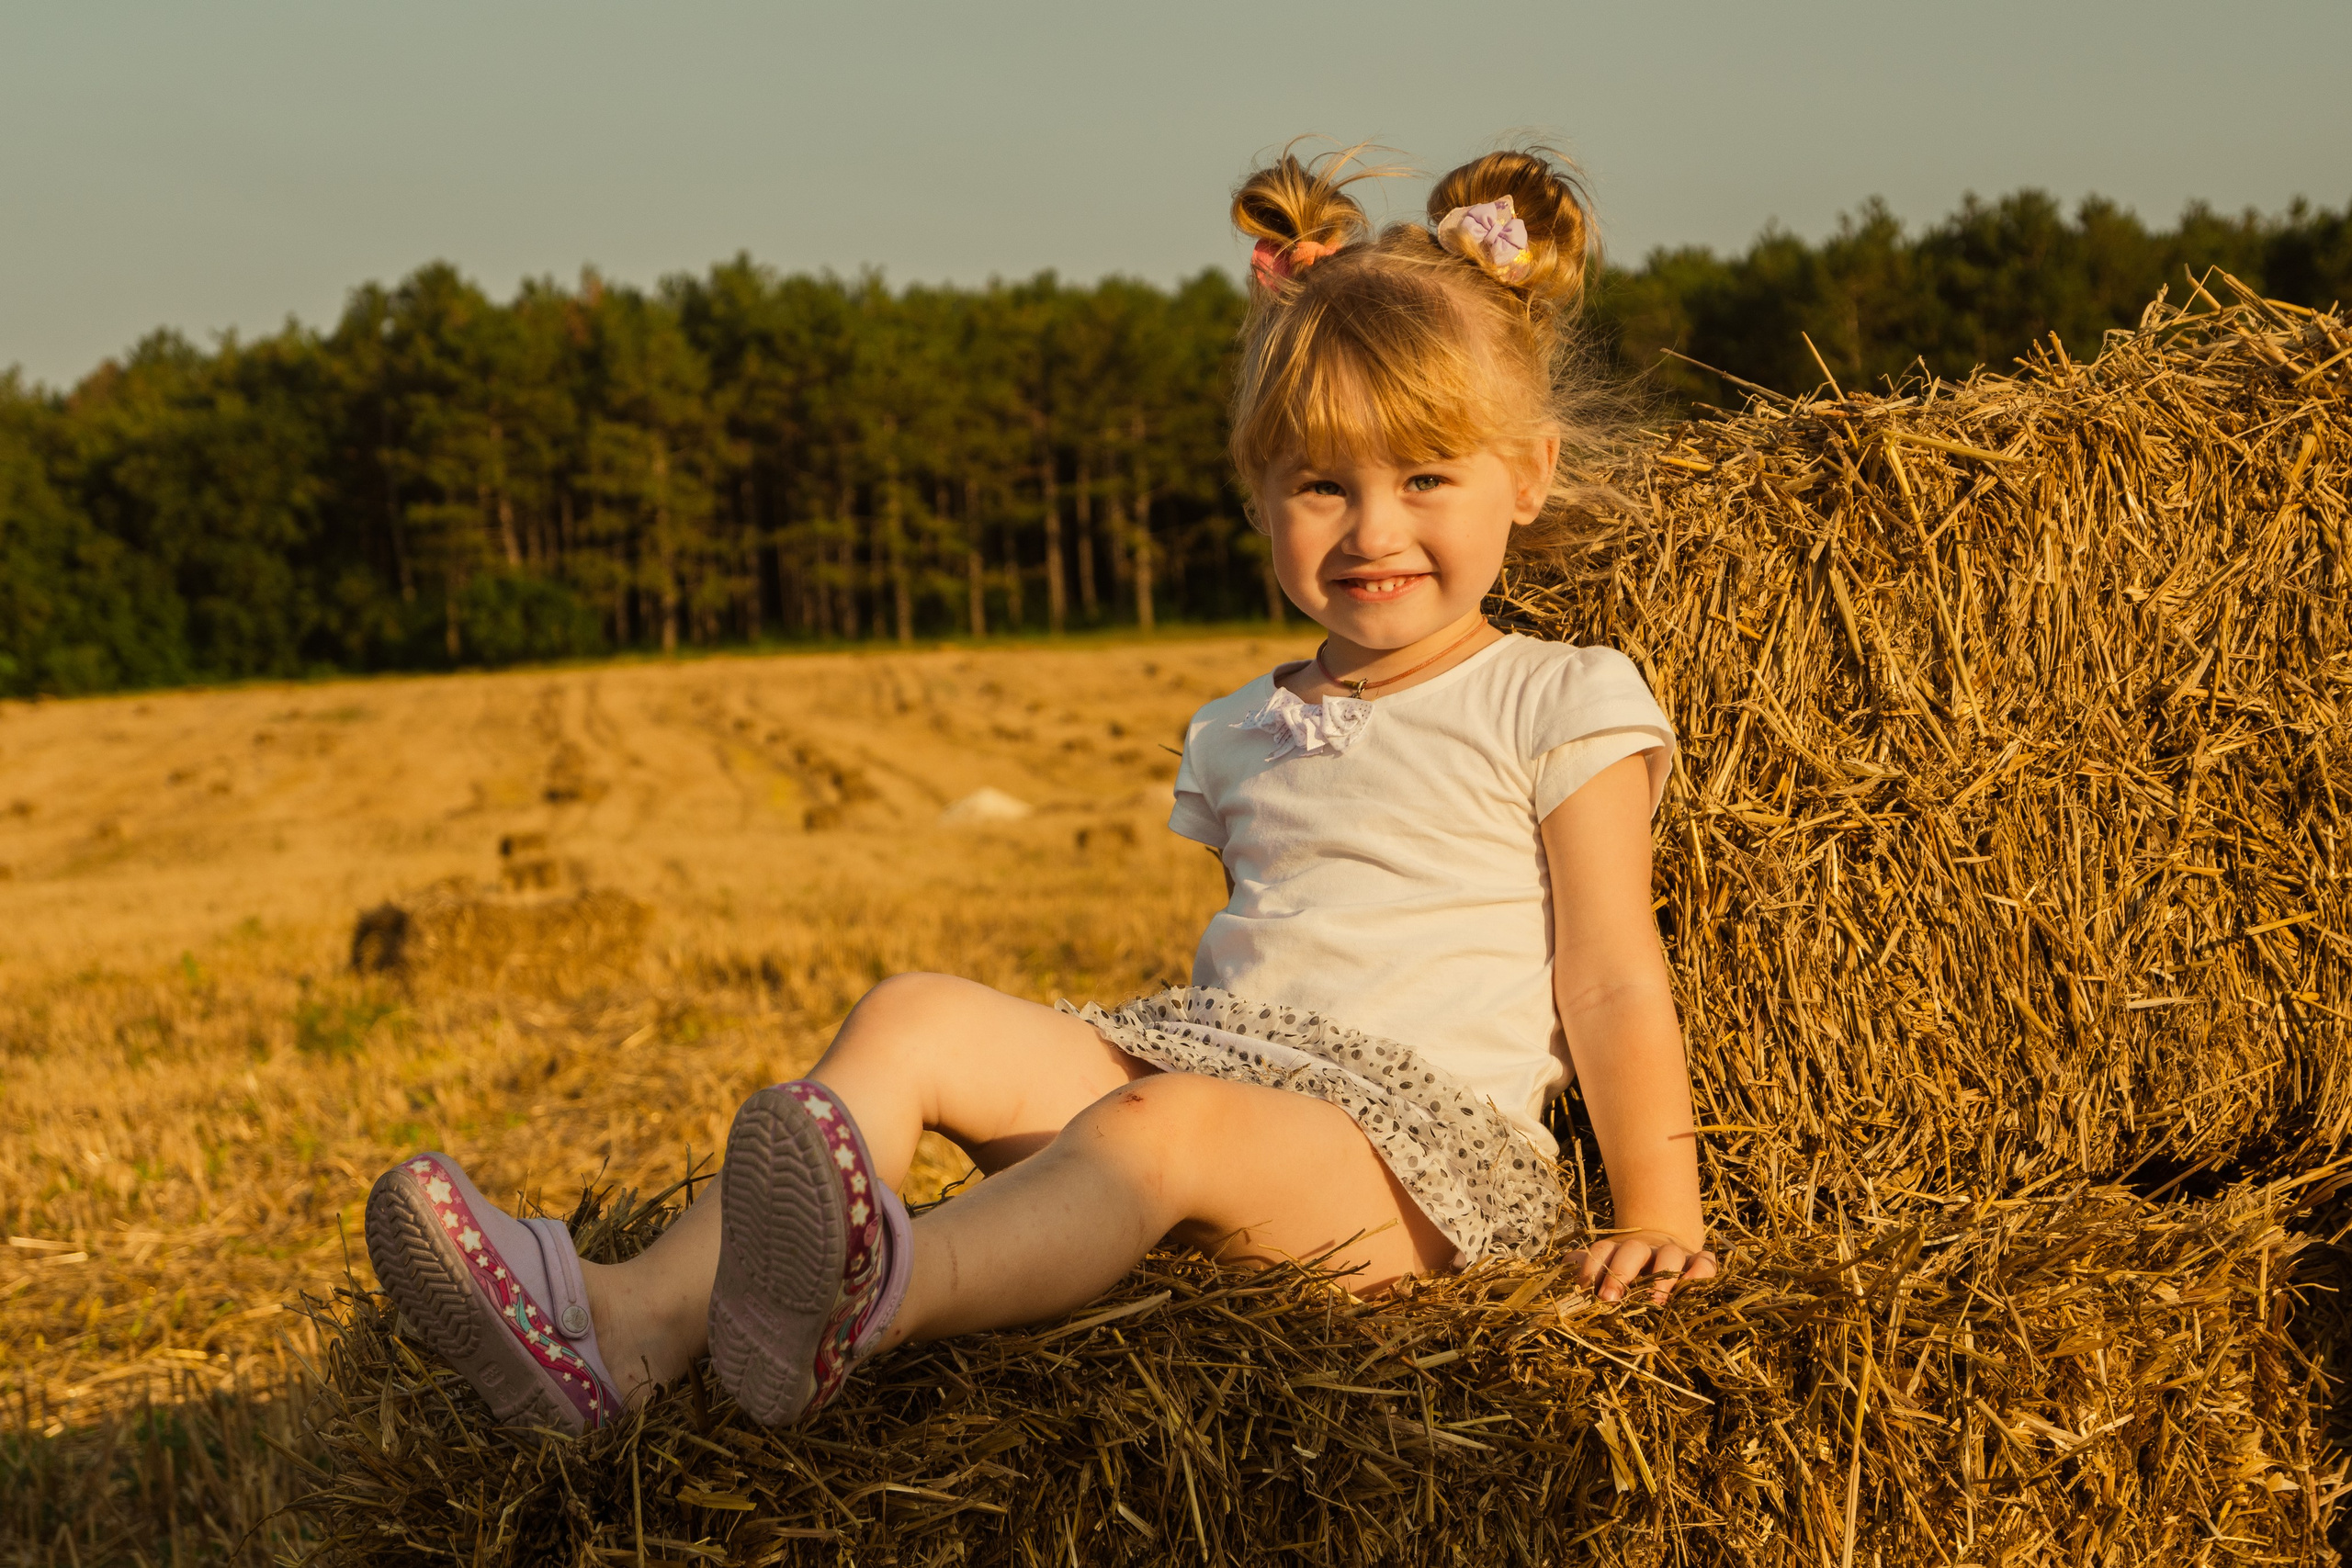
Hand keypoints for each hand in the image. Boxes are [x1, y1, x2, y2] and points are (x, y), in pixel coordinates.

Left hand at [1573, 1229, 1716, 1304]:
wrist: (1663, 1250)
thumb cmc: (1629, 1270)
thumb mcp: (1607, 1268)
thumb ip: (1588, 1267)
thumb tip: (1564, 1266)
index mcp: (1618, 1249)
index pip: (1602, 1251)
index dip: (1591, 1268)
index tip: (1583, 1291)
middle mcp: (1646, 1247)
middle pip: (1633, 1250)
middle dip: (1620, 1273)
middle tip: (1610, 1300)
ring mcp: (1674, 1252)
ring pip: (1669, 1254)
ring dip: (1662, 1276)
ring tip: (1656, 1301)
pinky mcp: (1698, 1262)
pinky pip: (1704, 1262)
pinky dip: (1700, 1272)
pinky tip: (1691, 1286)